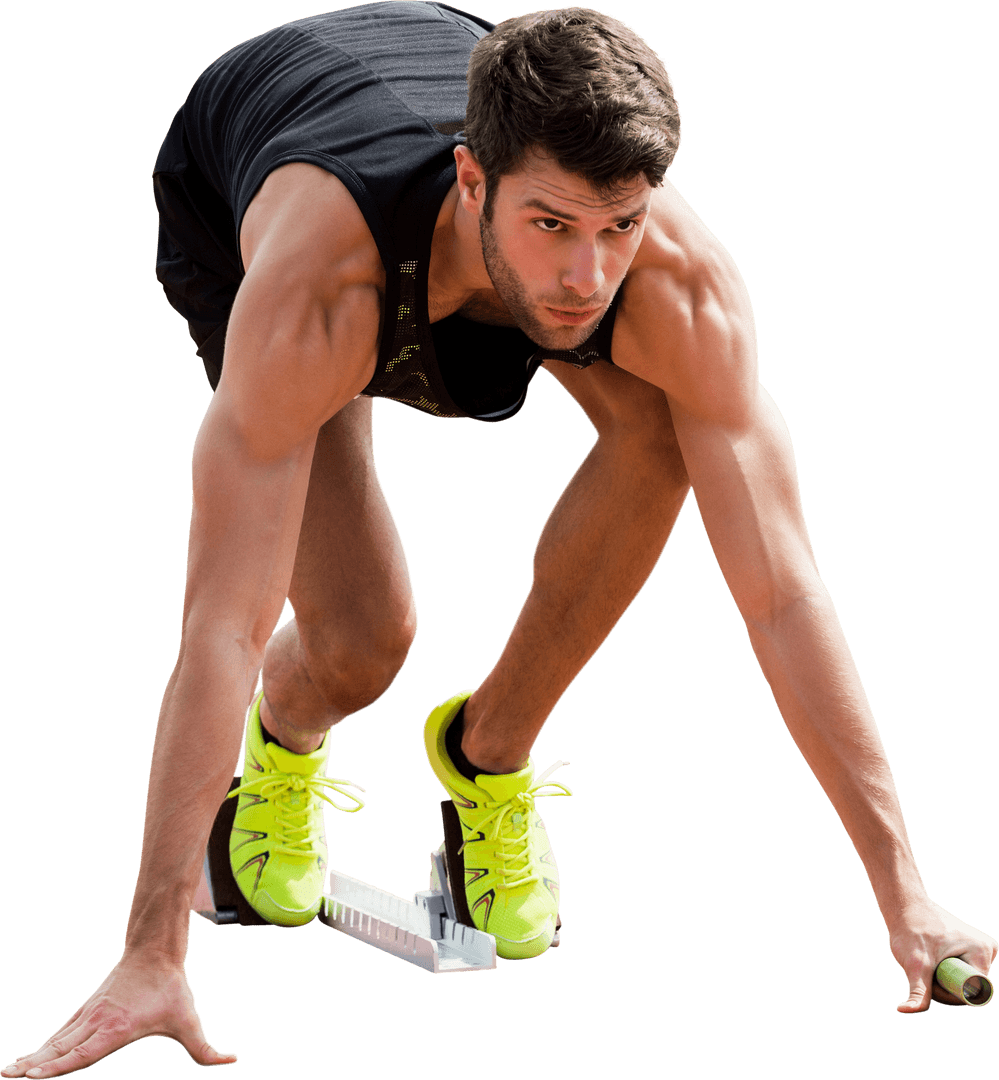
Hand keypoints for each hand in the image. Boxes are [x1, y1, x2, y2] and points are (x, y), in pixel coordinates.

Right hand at [1, 955, 236, 1077]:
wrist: (156, 951)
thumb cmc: (172, 988)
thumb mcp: (190, 1020)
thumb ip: (206, 1048)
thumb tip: (231, 1059)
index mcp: (116, 1029)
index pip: (82, 1054)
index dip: (57, 1067)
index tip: (31, 1077)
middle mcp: (97, 1022)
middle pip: (60, 1048)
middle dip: (33, 1066)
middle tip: (7, 1076)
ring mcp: (89, 1014)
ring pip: (57, 1039)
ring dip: (33, 1056)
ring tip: (8, 1072)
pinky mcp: (88, 1008)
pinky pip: (62, 1030)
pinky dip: (45, 1045)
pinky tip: (32, 1057)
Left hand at [889, 897, 997, 1012]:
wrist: (904, 906)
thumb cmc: (910, 931)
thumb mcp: (915, 964)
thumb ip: (917, 991)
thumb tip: (904, 1010)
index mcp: (982, 951)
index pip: (974, 992)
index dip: (952, 996)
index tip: (930, 983)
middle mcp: (987, 948)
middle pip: (970, 986)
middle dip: (946, 987)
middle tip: (925, 972)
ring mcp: (982, 947)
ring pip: (966, 979)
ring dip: (946, 979)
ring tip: (928, 962)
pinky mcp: (974, 946)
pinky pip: (964, 969)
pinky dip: (948, 970)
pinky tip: (935, 960)